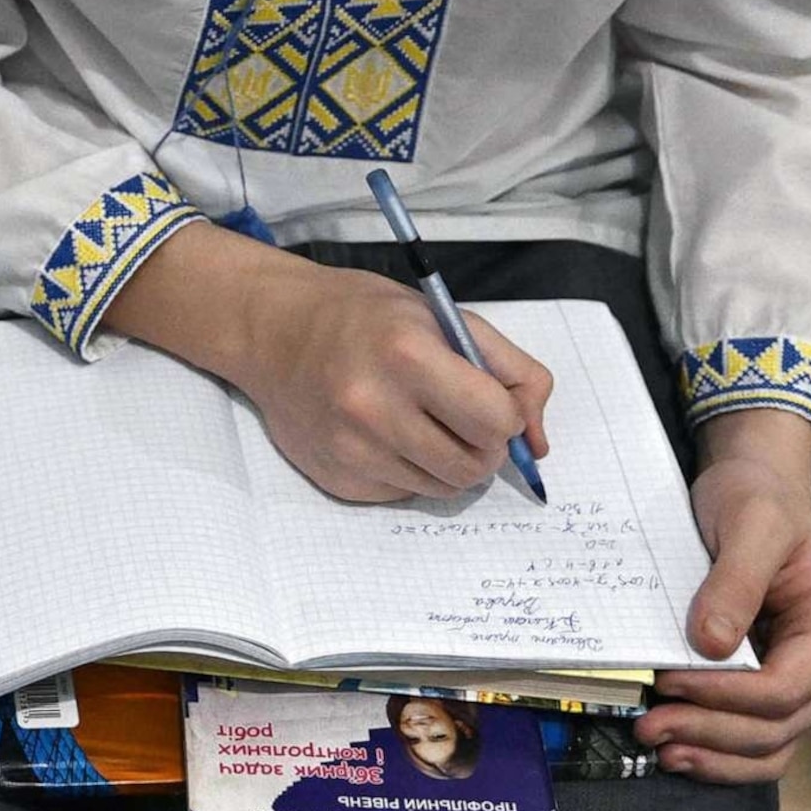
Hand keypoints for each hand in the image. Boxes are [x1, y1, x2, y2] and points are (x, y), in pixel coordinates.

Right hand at [104, 223, 552, 500]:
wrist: (273, 330)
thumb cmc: (364, 316)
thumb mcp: (443, 317)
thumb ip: (510, 370)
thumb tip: (538, 445)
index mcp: (407, 354)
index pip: (497, 421)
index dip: (506, 415)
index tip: (488, 400)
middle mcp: (374, 407)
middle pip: (474, 466)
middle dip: (481, 445)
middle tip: (459, 417)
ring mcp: (351, 449)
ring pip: (443, 487)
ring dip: (448, 462)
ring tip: (421, 423)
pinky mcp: (337, 479)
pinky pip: (405, 494)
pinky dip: (410, 471)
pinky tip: (385, 435)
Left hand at [639, 408, 810, 782]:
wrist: (753, 491)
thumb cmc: (758, 500)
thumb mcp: (750, 523)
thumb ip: (736, 581)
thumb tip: (711, 646)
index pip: (785, 687)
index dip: (725, 695)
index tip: (668, 682)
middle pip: (776, 726)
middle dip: (711, 733)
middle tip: (648, 725)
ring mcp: (802, 682)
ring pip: (769, 746)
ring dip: (715, 756)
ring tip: (660, 749)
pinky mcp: (770, 687)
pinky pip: (756, 739)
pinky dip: (720, 754)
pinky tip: (680, 751)